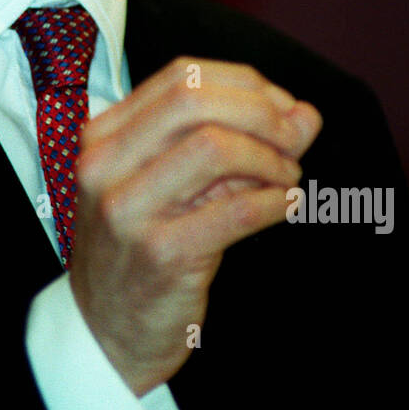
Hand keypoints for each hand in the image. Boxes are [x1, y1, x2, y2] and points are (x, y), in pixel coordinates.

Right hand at [69, 58, 322, 395]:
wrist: (106, 333)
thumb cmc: (140, 252)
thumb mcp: (173, 186)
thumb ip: (235, 143)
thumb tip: (304, 115)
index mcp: (104, 137)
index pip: (182, 76)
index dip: (245, 84)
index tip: (281, 107)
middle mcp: (106, 165)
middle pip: (196, 100)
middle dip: (261, 111)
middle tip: (293, 137)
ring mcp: (128, 210)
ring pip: (215, 147)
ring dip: (270, 158)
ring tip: (286, 178)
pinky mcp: (161, 254)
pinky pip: (236, 210)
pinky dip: (273, 200)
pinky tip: (285, 203)